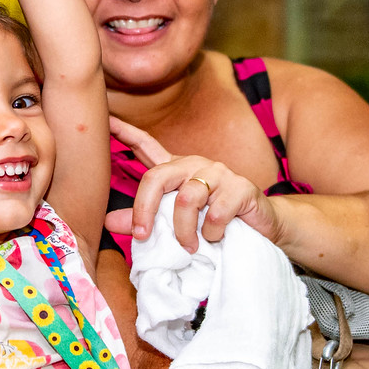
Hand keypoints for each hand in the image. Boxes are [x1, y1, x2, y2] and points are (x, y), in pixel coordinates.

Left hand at [105, 117, 279, 251]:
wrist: (262, 230)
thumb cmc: (214, 224)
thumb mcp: (174, 223)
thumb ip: (144, 219)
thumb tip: (108, 221)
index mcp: (176, 170)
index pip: (147, 145)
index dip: (125, 132)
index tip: (106, 120)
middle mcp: (195, 165)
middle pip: (157, 177)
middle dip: (144, 210)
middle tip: (143, 237)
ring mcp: (219, 173)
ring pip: (186, 199)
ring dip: (183, 231)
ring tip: (188, 248)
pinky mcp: (241, 187)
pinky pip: (216, 213)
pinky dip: (211, 233)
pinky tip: (216, 237)